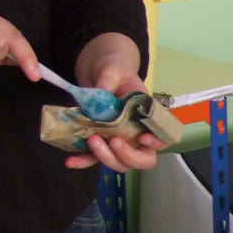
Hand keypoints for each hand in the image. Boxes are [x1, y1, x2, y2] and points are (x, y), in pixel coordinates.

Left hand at [63, 34, 161, 172]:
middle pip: (142, 159)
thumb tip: (102, 91)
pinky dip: (83, 161)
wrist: (99, 72)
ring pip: (119, 163)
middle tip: (113, 142)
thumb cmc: (115, 69)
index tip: (143, 138)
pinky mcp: (100, 144)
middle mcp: (137, 134)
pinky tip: (70, 162)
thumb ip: (110, 78)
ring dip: (106, 158)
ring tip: (91, 141)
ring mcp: (119, 141)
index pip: (162, 138)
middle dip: (128, 156)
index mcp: (148, 117)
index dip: (156, 144)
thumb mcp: (115, 69)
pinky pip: (94, 159)